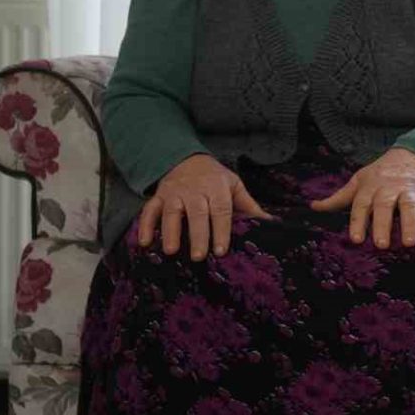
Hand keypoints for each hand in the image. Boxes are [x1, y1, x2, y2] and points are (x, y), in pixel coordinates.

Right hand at [138, 154, 271, 259]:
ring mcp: (174, 193)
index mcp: (217, 188)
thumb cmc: (215, 178)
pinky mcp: (158, 196)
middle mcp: (195, 190)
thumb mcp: (234, 185)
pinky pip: (149, 210)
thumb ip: (248, 205)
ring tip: (171, 251)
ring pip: (171, 212)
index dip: (221, 230)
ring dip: (170, 231)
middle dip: (198, 234)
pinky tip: (145, 242)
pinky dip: (145, 225)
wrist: (186, 159)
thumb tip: (269, 223)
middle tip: (199, 256)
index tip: (221, 250)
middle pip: (197, 213)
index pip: (221, 210)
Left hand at [310, 148, 414, 247]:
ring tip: (409, 243)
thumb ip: (339, 197)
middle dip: (384, 224)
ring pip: (410, 206)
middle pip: (385, 205)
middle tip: (382, 245)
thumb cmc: (381, 175)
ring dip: (410, 224)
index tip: (357, 239)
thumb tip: (313, 207)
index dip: (359, 221)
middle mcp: (390, 187)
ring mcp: (411, 189)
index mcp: (371, 186)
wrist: (413, 155)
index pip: (362, 204)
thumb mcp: (359, 182)